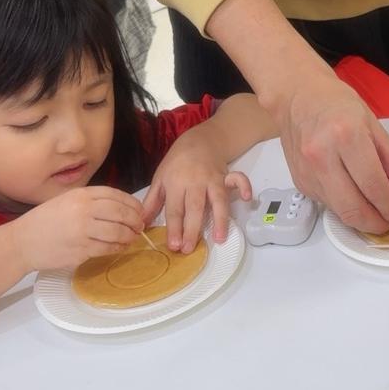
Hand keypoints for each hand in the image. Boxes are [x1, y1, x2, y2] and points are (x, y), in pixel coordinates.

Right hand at [11, 187, 145, 271]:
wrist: (21, 243)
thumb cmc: (45, 221)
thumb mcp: (67, 200)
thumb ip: (92, 200)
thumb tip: (122, 207)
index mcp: (82, 195)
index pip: (117, 196)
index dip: (133, 204)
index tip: (140, 211)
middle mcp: (84, 210)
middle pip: (121, 214)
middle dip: (135, 221)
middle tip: (140, 226)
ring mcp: (83, 231)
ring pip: (118, 232)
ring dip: (129, 236)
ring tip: (132, 237)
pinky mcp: (81, 250)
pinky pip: (107, 248)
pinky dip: (118, 248)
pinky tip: (120, 247)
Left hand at [142, 126, 252, 251]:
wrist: (199, 140)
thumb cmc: (177, 162)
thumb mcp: (160, 178)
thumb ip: (152, 202)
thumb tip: (141, 224)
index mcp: (176, 183)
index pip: (174, 209)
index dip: (174, 228)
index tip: (174, 245)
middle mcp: (195, 182)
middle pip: (195, 207)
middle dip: (192, 229)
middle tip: (189, 249)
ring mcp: (213, 178)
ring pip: (217, 199)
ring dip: (220, 219)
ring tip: (220, 238)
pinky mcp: (226, 175)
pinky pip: (238, 179)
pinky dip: (244, 186)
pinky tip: (247, 198)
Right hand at [275, 69, 388, 234]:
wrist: (298, 95)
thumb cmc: (337, 103)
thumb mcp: (374, 124)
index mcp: (346, 136)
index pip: (373, 185)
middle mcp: (322, 157)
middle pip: (353, 209)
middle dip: (376, 224)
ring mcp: (307, 172)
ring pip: (339, 212)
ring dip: (361, 219)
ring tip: (376, 212)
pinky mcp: (300, 182)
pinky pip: (327, 204)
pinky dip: (345, 206)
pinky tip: (354, 196)